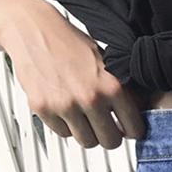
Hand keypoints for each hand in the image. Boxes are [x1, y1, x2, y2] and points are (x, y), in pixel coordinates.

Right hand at [0, 0, 146, 148]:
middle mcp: (90, 98)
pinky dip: (66, 126)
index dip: (132, 131)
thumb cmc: (71, 44)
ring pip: (87, 142)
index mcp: (112, 86)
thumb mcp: (107, 63)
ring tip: (85, 117)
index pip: (133, 128)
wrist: (34, 30)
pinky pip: (63, 133)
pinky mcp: (43, 109)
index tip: (127, 129)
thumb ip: (122, 90)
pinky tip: (67, 110)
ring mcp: (66, 105)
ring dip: (88, 133)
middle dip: (110, 136)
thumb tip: (137, 112)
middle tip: (106, 128)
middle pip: (110, 142)